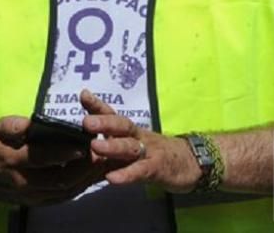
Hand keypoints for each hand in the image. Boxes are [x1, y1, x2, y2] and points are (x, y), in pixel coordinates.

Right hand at [0, 115, 102, 205]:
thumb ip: (12, 126)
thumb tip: (30, 123)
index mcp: (12, 161)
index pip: (41, 158)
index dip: (63, 153)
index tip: (83, 145)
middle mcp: (22, 182)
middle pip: (58, 179)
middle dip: (82, 168)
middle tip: (101, 154)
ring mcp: (31, 196)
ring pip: (63, 191)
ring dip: (84, 179)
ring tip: (101, 164)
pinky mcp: (37, 202)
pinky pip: (62, 198)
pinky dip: (79, 187)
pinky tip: (91, 176)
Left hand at [80, 89, 202, 192]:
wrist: (190, 162)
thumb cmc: (155, 155)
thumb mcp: (131, 150)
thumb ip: (109, 151)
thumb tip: (82, 152)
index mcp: (130, 131)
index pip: (113, 115)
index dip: (98, 105)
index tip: (83, 95)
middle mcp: (138, 137)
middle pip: (121, 126)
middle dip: (103, 122)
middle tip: (86, 122)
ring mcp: (149, 152)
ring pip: (129, 147)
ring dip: (112, 146)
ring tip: (95, 146)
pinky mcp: (157, 168)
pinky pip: (141, 171)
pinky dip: (127, 174)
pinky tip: (112, 178)